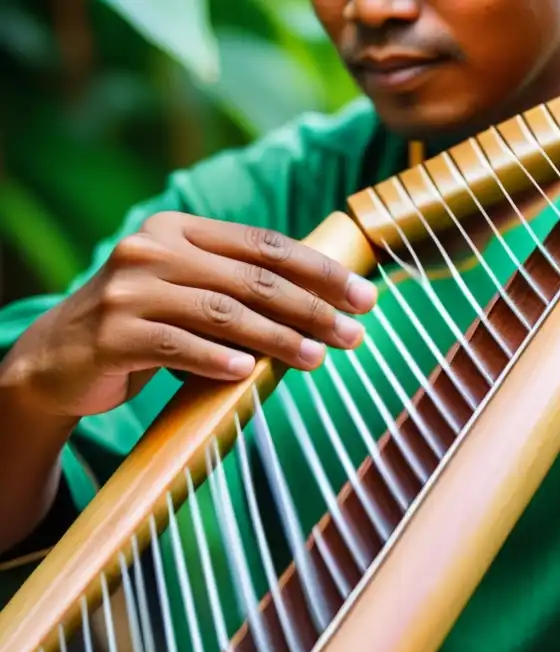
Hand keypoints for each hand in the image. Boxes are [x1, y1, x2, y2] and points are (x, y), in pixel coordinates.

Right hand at [2, 212, 377, 417]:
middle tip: (354, 334)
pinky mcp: (113, 334)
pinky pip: (178, 347)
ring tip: (318, 358)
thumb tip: (326, 304)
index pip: (265, 245)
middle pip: (251, 279)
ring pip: (222, 313)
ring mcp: (129, 291)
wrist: (59, 357)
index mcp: (180, 231)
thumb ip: (240, 286)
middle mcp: (152, 250)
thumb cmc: (146, 324)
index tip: (364, 296)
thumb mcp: (188, 290)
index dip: (320, 270)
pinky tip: (249, 374)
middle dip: (312, 307)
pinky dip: (217, 360)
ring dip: (278, 338)